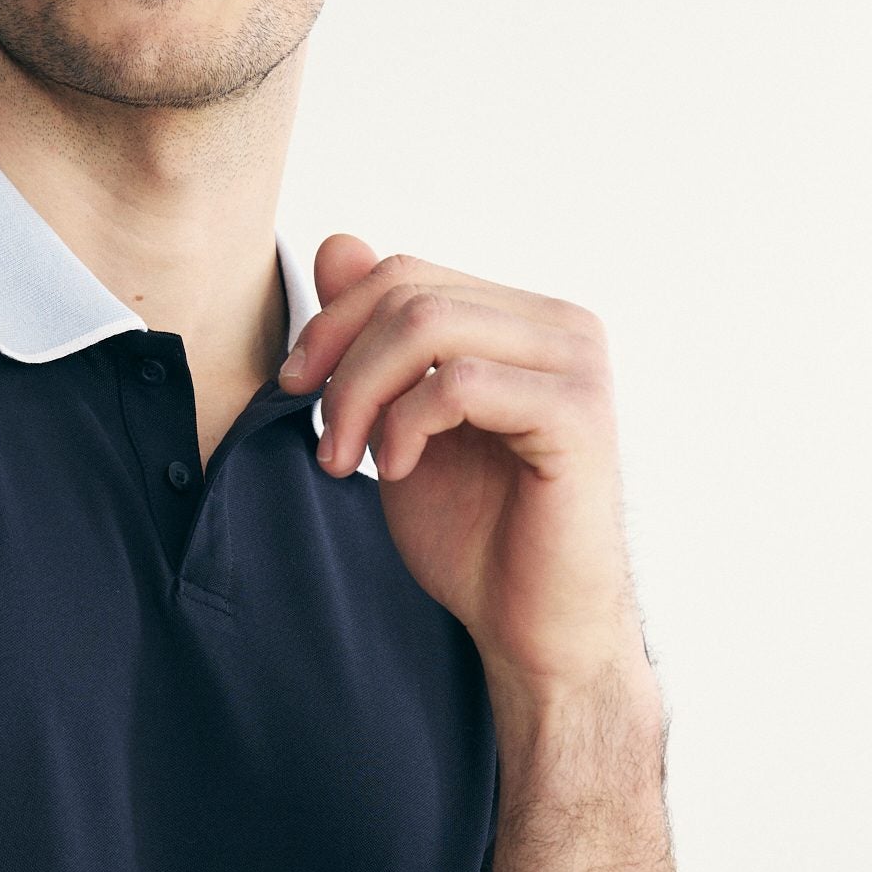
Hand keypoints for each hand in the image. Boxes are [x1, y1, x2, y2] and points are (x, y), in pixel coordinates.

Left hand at [277, 235, 651, 707]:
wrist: (532, 629)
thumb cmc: (477, 539)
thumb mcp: (398, 425)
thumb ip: (373, 340)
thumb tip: (336, 242)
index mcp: (523, 321)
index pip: (405, 273)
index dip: (331, 322)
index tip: (294, 389)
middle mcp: (561, 325)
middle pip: (409, 288)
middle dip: (338, 359)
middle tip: (320, 438)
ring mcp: (576, 363)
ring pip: (428, 323)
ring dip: (361, 394)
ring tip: (346, 460)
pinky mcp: (577, 413)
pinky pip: (460, 382)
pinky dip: (406, 424)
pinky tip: (397, 471)